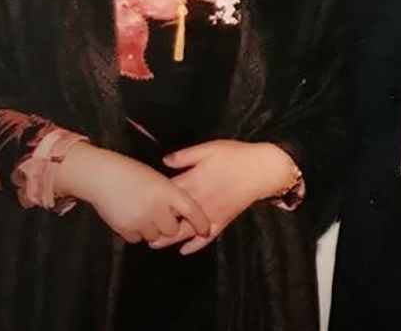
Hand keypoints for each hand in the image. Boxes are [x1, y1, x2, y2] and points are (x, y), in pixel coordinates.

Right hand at [54, 142, 210, 244]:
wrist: (104, 177)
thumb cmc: (132, 172)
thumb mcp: (157, 178)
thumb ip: (169, 194)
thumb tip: (179, 210)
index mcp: (168, 191)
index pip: (191, 210)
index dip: (200, 221)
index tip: (205, 229)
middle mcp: (157, 208)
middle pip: (172, 230)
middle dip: (170, 226)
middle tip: (162, 217)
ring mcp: (141, 220)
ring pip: (154, 237)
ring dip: (152, 230)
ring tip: (144, 214)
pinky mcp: (125, 229)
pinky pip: (137, 239)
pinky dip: (137, 232)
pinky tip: (132, 217)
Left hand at [152, 140, 297, 254]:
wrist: (262, 169)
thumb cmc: (236, 155)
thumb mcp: (211, 148)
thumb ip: (186, 156)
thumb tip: (164, 161)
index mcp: (193, 182)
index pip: (166, 195)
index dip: (151, 200)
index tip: (138, 202)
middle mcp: (198, 202)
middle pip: (171, 218)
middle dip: (155, 224)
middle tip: (139, 230)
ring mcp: (210, 214)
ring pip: (185, 232)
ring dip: (168, 239)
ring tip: (153, 244)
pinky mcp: (222, 221)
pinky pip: (206, 238)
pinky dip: (195, 246)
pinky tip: (184, 251)